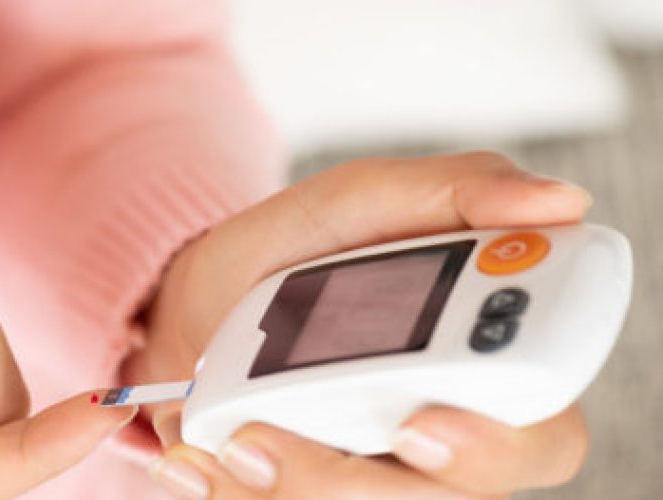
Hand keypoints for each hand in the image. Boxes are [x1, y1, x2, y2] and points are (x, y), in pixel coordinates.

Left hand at [122, 152, 592, 497]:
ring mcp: (370, 479)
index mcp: (484, 372)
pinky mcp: (304, 494)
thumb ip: (459, 192)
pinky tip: (196, 454)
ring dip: (284, 486)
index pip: (542, 438)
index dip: (497, 447)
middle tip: (265, 438)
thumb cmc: (302, 247)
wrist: (202, 295)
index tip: (420, 424)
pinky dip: (234, 491)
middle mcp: (438, 442)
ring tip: (226, 439)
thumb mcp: (367, 200)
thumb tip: (559, 202)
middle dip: (350, 484)